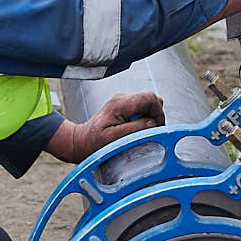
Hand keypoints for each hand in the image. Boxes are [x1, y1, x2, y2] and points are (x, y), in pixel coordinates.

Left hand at [48, 90, 164, 162]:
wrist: (81, 141)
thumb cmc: (94, 142)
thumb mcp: (114, 138)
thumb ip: (135, 128)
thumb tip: (153, 123)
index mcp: (121, 104)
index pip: (150, 98)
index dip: (158, 112)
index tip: (155, 126)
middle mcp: (122, 98)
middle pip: (151, 99)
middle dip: (155, 115)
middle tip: (147, 130)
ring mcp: (123, 101)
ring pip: (148, 103)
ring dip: (149, 117)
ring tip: (138, 129)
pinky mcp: (124, 106)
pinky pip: (142, 108)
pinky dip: (143, 118)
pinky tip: (133, 127)